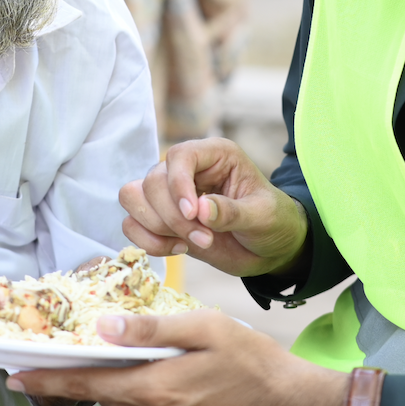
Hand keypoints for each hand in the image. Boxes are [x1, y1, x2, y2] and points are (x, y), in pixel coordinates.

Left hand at [7, 311, 347, 405]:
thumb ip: (151, 329)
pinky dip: (145, 396)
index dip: (48, 381)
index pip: (88, 385)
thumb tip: (103, 327)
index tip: (14, 378)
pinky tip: (167, 377)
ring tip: (129, 357)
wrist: (291, 403)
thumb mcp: (205, 328)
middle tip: (65, 352)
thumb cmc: (252, 358)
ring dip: (120, 384)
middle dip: (84, 376)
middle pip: (104, 395)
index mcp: (156, 389)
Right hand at [118, 138, 306, 277]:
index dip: (178, 184)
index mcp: (215, 155)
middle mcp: (188, 169)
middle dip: (173, 217)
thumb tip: (201, 210)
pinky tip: (177, 249)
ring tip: (189, 244)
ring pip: (134, 198)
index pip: (179, 155)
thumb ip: (233, 212)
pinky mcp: (161, 218)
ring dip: (156, 226)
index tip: (192, 215)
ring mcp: (171, 193)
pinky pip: (131, 224)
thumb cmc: (273, 223)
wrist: (269, 249)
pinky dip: (148, 241)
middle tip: (205, 239)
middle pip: (152, 181)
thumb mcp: (263, 216)